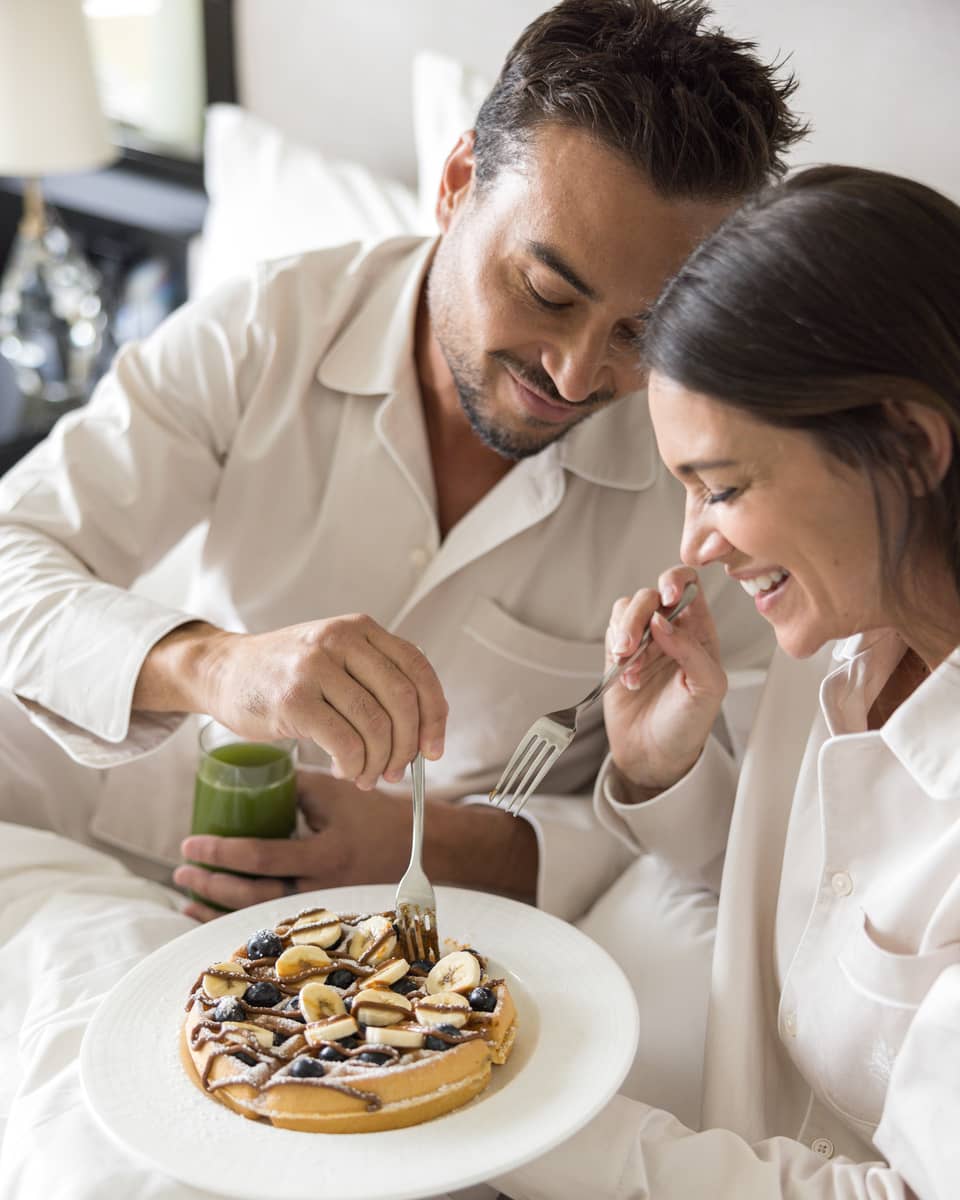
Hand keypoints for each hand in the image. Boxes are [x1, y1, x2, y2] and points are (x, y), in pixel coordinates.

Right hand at [137, 614, 448, 789]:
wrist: (223, 671)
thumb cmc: (287, 674)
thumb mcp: (337, 657)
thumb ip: (377, 678)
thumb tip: (423, 731)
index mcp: (361, 629)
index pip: (418, 670)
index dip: (434, 715)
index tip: (433, 749)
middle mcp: (341, 640)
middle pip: (402, 700)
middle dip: (407, 745)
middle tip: (397, 771)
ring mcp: (315, 667)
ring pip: (375, 725)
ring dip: (379, 762)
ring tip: (366, 774)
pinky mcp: (294, 699)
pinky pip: (345, 742)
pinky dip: (354, 765)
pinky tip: (345, 770)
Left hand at [173, 772, 537, 921]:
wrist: (426, 851)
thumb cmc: (377, 814)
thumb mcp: (338, 791)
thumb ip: (294, 785)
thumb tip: (245, 774)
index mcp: (326, 853)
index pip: (262, 857)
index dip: (221, 853)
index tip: (190, 844)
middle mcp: (323, 887)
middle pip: (254, 895)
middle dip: (211, 885)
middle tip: (181, 869)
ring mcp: (323, 905)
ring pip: (260, 914)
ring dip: (218, 905)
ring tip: (186, 893)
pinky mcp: (323, 913)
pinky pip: (273, 920)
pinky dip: (238, 916)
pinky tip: (212, 910)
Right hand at [603, 567, 726, 793]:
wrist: (655, 756)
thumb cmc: (689, 725)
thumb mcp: (707, 689)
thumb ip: (691, 649)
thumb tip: (661, 620)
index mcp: (700, 631)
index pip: (689, 585)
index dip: (677, 581)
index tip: (668, 599)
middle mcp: (671, 629)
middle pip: (651, 594)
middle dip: (639, 616)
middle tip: (632, 646)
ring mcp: (643, 640)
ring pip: (627, 609)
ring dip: (624, 632)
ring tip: (628, 664)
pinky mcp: (618, 653)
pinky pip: (612, 630)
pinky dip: (614, 646)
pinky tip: (626, 673)